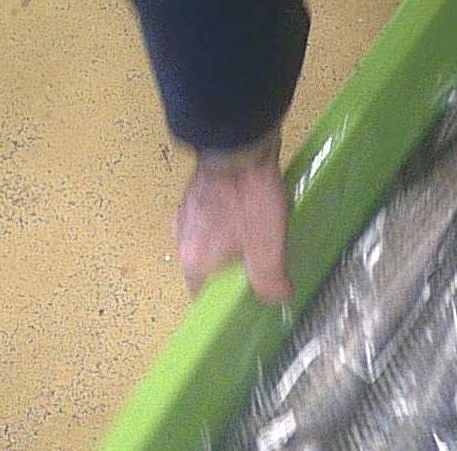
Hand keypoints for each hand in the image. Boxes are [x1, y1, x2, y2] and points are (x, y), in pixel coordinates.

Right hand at [174, 130, 291, 303]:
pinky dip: (228, 224)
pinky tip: (250, 216)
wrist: (239, 143)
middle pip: (206, 268)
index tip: (248, 300)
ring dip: (231, 246)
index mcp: (193, 260)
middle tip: (262, 269)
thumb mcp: (267, 248)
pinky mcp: (196, 191)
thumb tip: (275, 300)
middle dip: (231, 273)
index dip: (226, 302)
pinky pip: (211, 219)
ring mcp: (186, 212)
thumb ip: (269, 281)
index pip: (202, 296)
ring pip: (208, 242)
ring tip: (260, 241)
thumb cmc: (249, 200)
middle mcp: (181, 238)